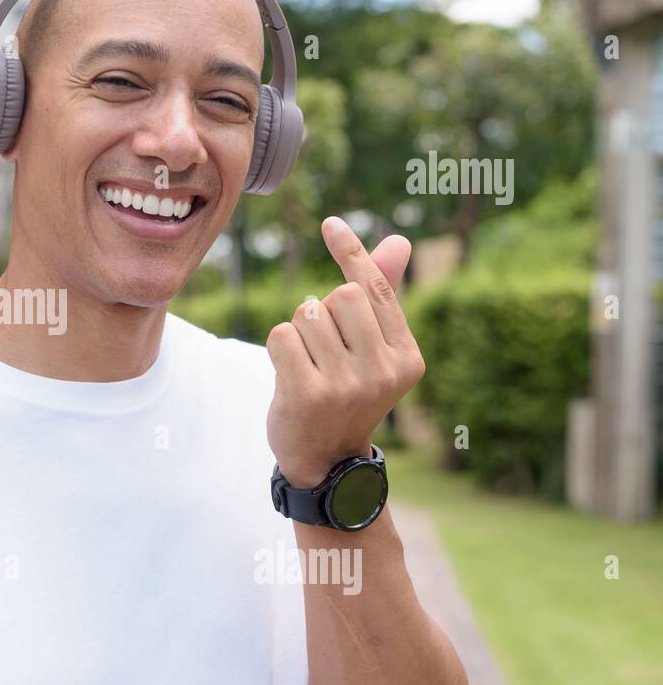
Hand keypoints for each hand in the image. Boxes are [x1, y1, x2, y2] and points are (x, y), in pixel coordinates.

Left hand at [265, 217, 424, 487]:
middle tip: (322, 347)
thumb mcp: (372, 350)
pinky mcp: (308, 393)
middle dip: (322, 309)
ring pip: (307, 313)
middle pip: (340, 295)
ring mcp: (347, 384)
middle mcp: (383, 371)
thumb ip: (382, 297)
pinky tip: (290, 375)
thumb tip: (399, 240)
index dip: (352, 252)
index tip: (330, 223)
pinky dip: (279, 347)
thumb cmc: (346, 394)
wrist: (325, 461)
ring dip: (299, 331)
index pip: (376, 289)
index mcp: (407, 357)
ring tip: (308, 364)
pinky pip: (281, 335)